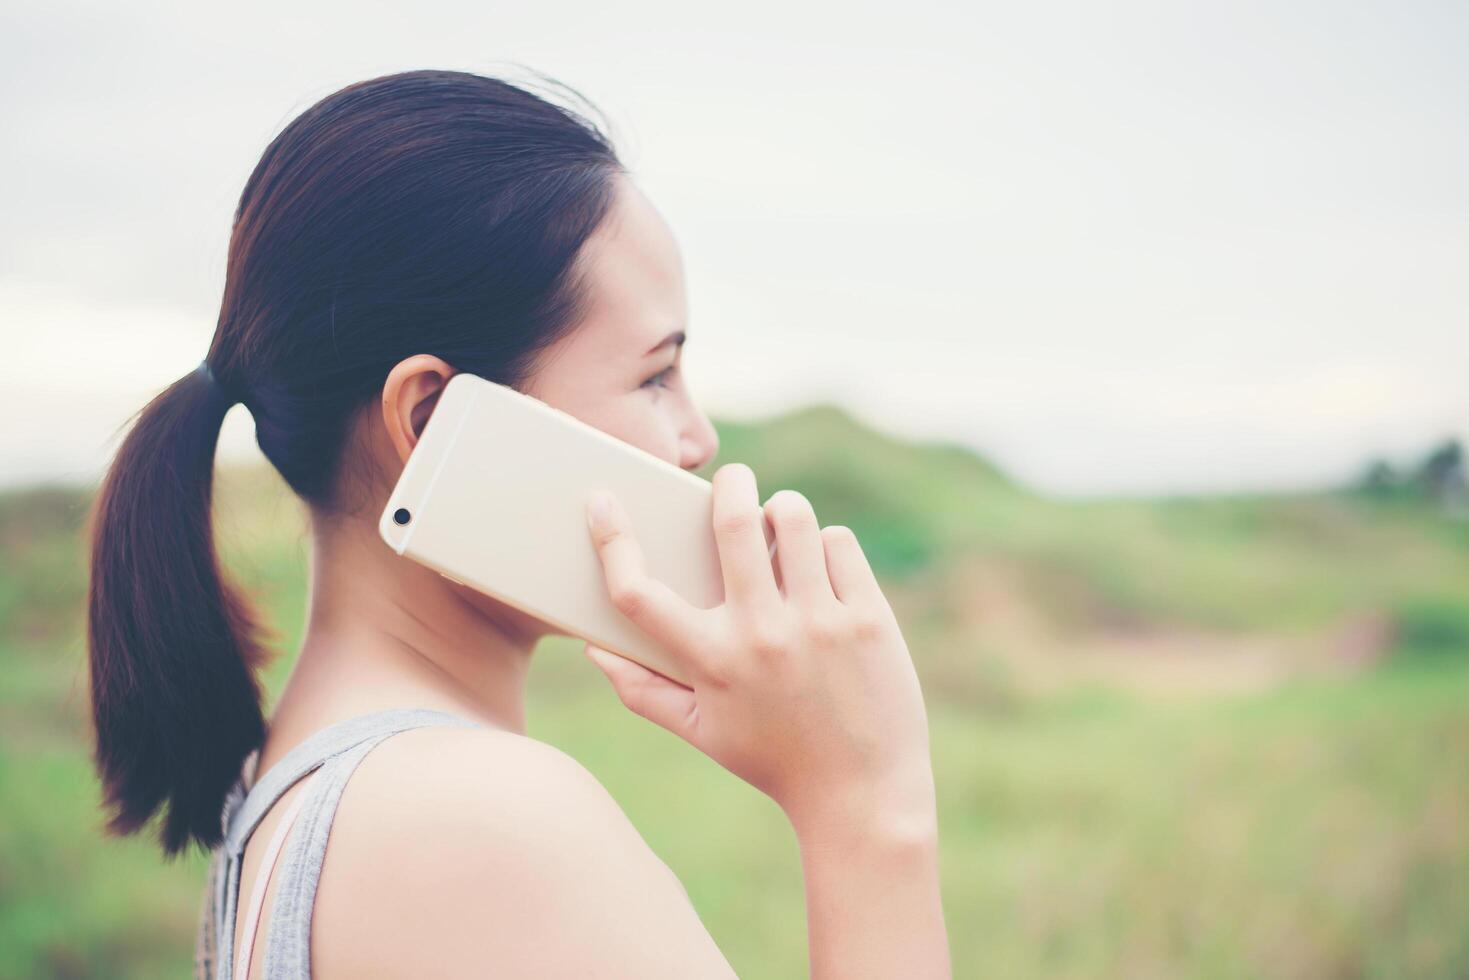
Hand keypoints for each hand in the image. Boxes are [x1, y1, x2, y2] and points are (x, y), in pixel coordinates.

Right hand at [583, 463, 935, 832]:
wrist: (861, 793)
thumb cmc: (773, 759)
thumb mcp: (700, 732)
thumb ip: (641, 691)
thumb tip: (594, 649)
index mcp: (711, 660)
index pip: (639, 592)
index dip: (611, 540)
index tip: (600, 500)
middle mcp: (761, 633)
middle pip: (732, 523)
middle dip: (730, 483)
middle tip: (733, 478)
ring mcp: (819, 622)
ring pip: (794, 518)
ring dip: (782, 509)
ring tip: (781, 524)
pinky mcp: (867, 617)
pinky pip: (839, 543)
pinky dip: (827, 545)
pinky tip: (822, 566)